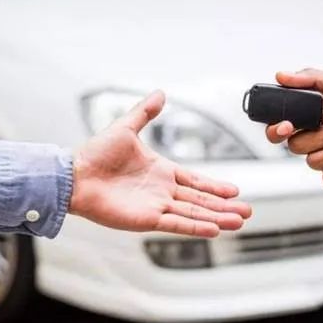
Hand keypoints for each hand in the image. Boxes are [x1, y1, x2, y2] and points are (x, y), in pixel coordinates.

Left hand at [70, 91, 251, 236]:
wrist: (75, 174)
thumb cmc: (96, 153)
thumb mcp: (126, 127)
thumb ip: (145, 113)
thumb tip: (160, 92)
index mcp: (162, 171)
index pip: (196, 181)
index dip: (215, 187)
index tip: (235, 190)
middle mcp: (163, 191)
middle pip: (200, 200)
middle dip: (224, 206)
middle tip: (247, 211)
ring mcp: (156, 206)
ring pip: (194, 213)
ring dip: (217, 218)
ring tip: (239, 221)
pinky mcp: (146, 219)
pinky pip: (176, 223)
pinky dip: (196, 227)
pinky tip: (214, 229)